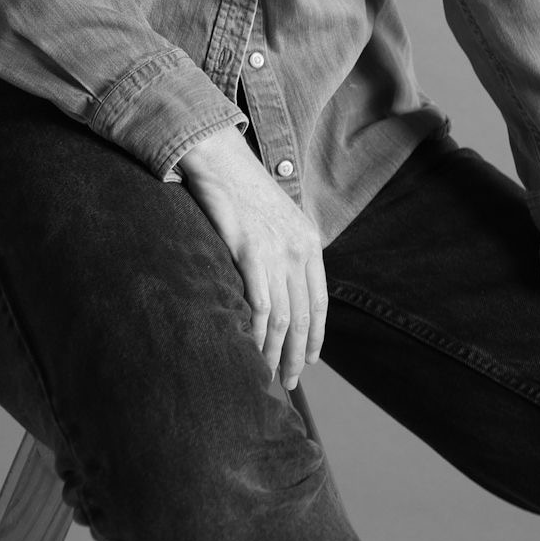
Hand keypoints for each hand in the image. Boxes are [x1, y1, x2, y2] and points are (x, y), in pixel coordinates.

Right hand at [176, 126, 326, 389]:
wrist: (220, 159)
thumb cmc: (243, 188)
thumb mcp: (280, 217)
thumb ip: (288, 250)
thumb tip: (283, 288)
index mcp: (310, 241)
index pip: (319, 302)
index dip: (317, 335)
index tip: (311, 358)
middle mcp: (299, 249)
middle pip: (303, 317)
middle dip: (298, 355)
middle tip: (290, 382)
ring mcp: (276, 252)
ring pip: (283, 319)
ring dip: (277, 353)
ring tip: (269, 375)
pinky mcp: (250, 254)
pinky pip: (259, 308)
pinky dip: (257, 335)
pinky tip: (251, 351)